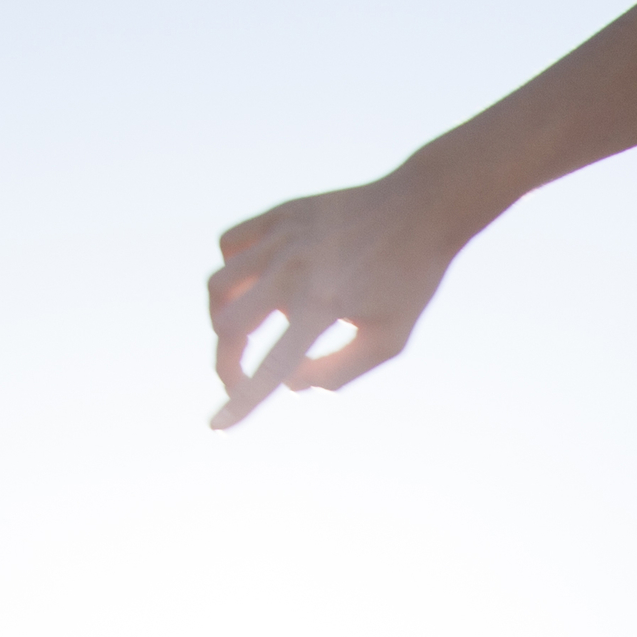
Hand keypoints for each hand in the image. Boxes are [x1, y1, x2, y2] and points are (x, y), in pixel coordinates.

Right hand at [208, 170, 483, 429]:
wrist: (421, 208)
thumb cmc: (409, 282)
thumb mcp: (388, 341)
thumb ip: (338, 372)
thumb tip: (290, 384)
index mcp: (322, 307)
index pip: (270, 367)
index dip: (241, 403)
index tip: (216, 427)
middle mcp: (292, 271)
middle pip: (226, 328)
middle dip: (228, 364)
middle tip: (240, 379)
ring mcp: (280, 239)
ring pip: (218, 286)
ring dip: (222, 318)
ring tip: (243, 332)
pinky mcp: (277, 215)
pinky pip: (229, 245)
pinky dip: (232, 270)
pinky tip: (254, 283)